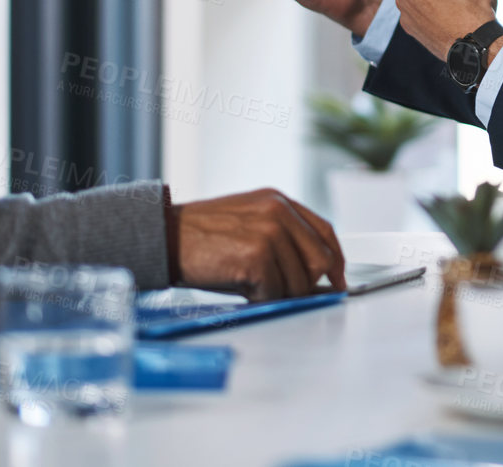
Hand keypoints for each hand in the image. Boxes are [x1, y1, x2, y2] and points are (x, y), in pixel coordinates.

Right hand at [173, 189, 345, 299]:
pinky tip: (240, 287)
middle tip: (285, 293)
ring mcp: (270, 232)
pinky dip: (260, 300)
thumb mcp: (248, 224)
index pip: (325, 231)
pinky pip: (275, 293)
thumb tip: (313, 274)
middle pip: (320, 261)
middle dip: (307, 284)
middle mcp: (279, 212)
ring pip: (299, 282)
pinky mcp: (258, 256)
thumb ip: (282, 238)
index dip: (335, 259)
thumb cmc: (201, 237)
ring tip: (249, 284)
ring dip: (278, 294)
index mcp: (279, 202)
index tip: (336, 279)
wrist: (165, 237)